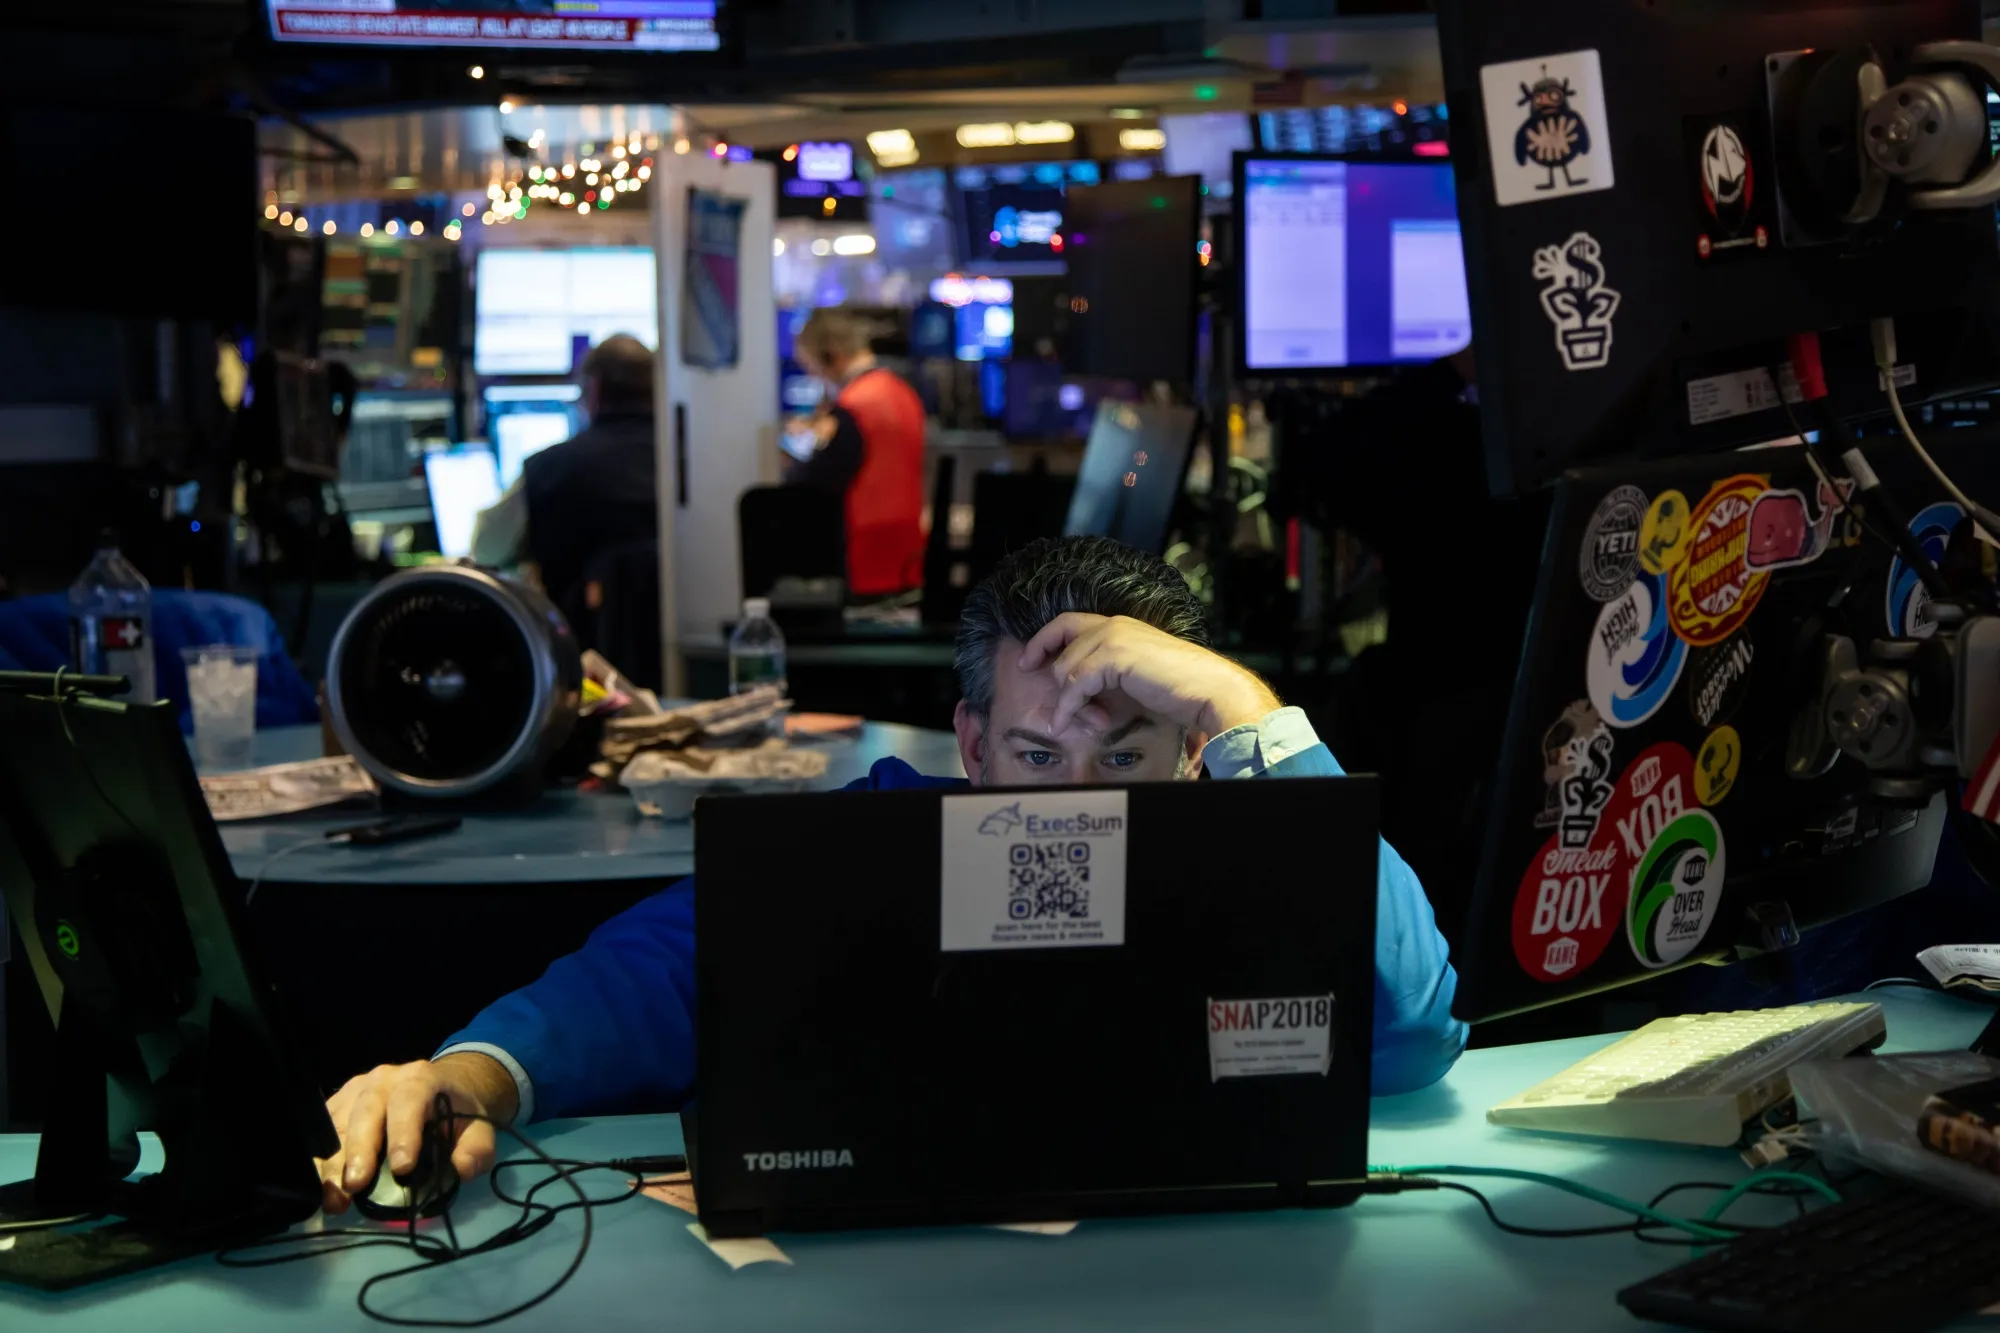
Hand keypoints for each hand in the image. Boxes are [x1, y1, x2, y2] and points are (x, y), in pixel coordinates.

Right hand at [316, 1052, 518, 1214]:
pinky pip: (324, 1131)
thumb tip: (462, 1169)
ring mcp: (356, 1090)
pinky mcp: (339, 1105)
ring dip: (333, 1163)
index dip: (403, 1133)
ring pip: (338, 1123)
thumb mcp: (478, 1128)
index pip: (409, 1101)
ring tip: (336, 1199)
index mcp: (420, 1078)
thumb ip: (477, 1149)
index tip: (402, 1168)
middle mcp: (384, 1079)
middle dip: (360, 1151)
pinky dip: (321, 1161)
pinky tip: (322, 1188)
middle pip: (366, 1111)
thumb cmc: (457, 1112)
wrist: (442, 1089)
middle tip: (355, 1186)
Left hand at [1018, 613, 1279, 739]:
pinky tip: (1066, 720)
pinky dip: (1068, 705)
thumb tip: (1084, 690)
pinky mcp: (1115, 656)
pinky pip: (1076, 682)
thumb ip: (1110, 674)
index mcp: (1121, 625)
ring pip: (1066, 665)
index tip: (1030, 657)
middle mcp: (1114, 624)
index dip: (1046, 637)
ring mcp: (1114, 636)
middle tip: (1024, 671)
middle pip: (1060, 633)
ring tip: (1065, 720)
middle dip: (1040, 652)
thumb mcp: (1137, 675)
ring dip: (1063, 697)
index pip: (1071, 621)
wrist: (1209, 690)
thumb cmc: (1181, 690)